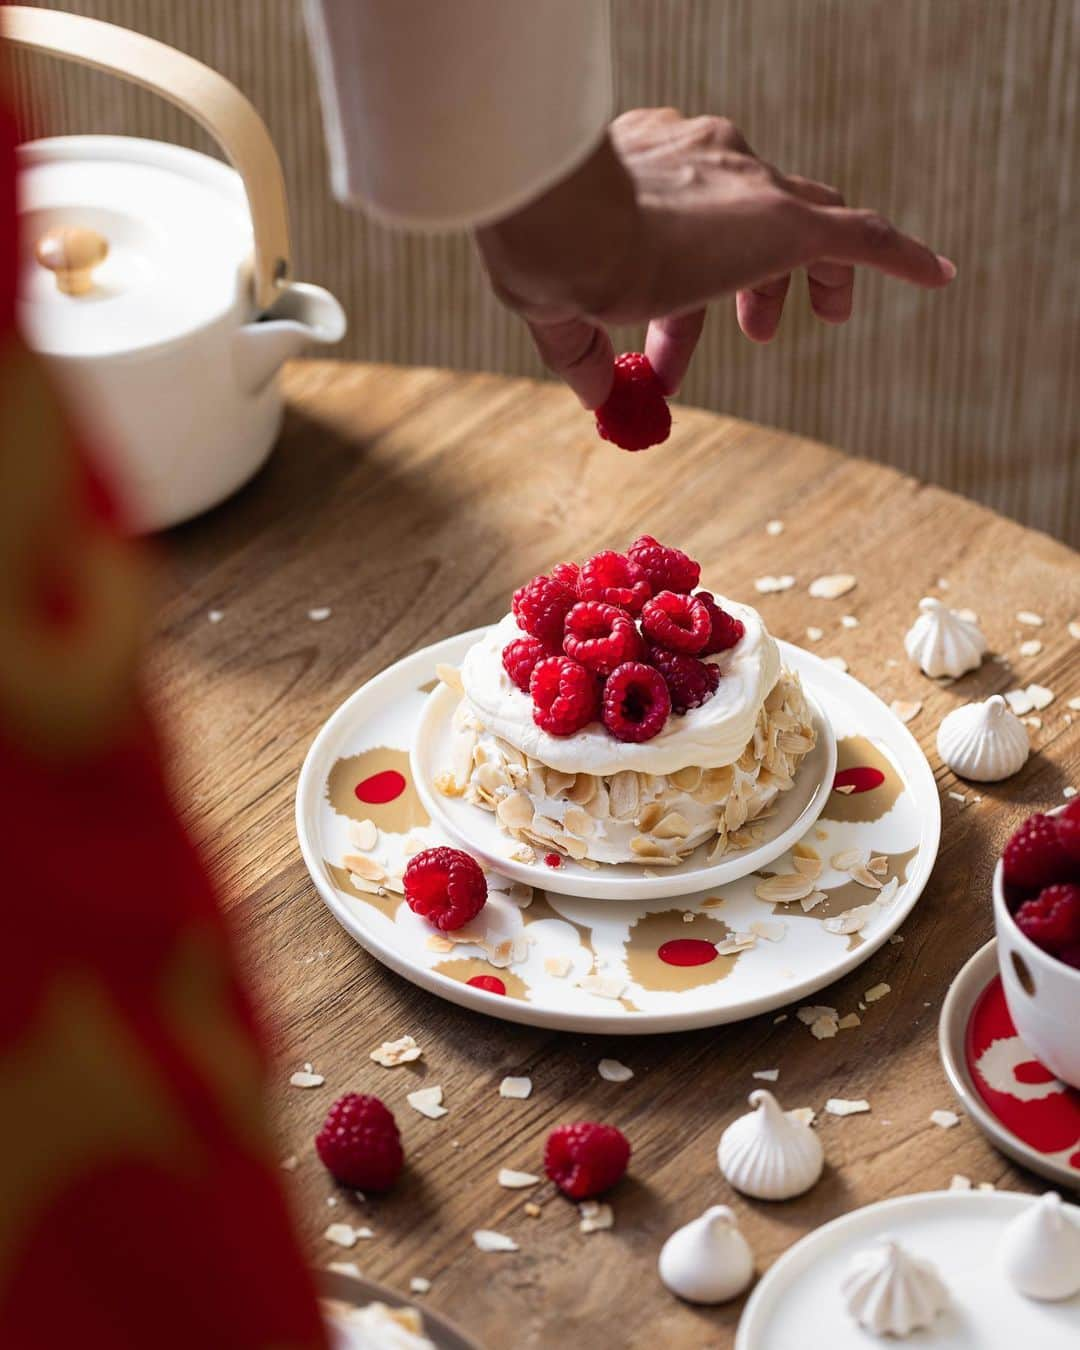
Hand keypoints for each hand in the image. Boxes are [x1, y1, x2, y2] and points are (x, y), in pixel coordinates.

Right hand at [476, 108, 955, 407]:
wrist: (568, 218)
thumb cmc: (547, 252)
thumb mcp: (553, 306)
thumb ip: (579, 349)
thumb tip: (596, 395)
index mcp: (648, 167)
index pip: (681, 228)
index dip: (676, 297)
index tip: (662, 359)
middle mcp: (704, 159)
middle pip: (744, 224)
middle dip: (739, 290)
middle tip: (750, 338)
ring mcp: (749, 185)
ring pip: (805, 220)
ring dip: (806, 277)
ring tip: (828, 316)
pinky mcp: (787, 220)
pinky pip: (861, 235)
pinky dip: (898, 255)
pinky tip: (935, 276)